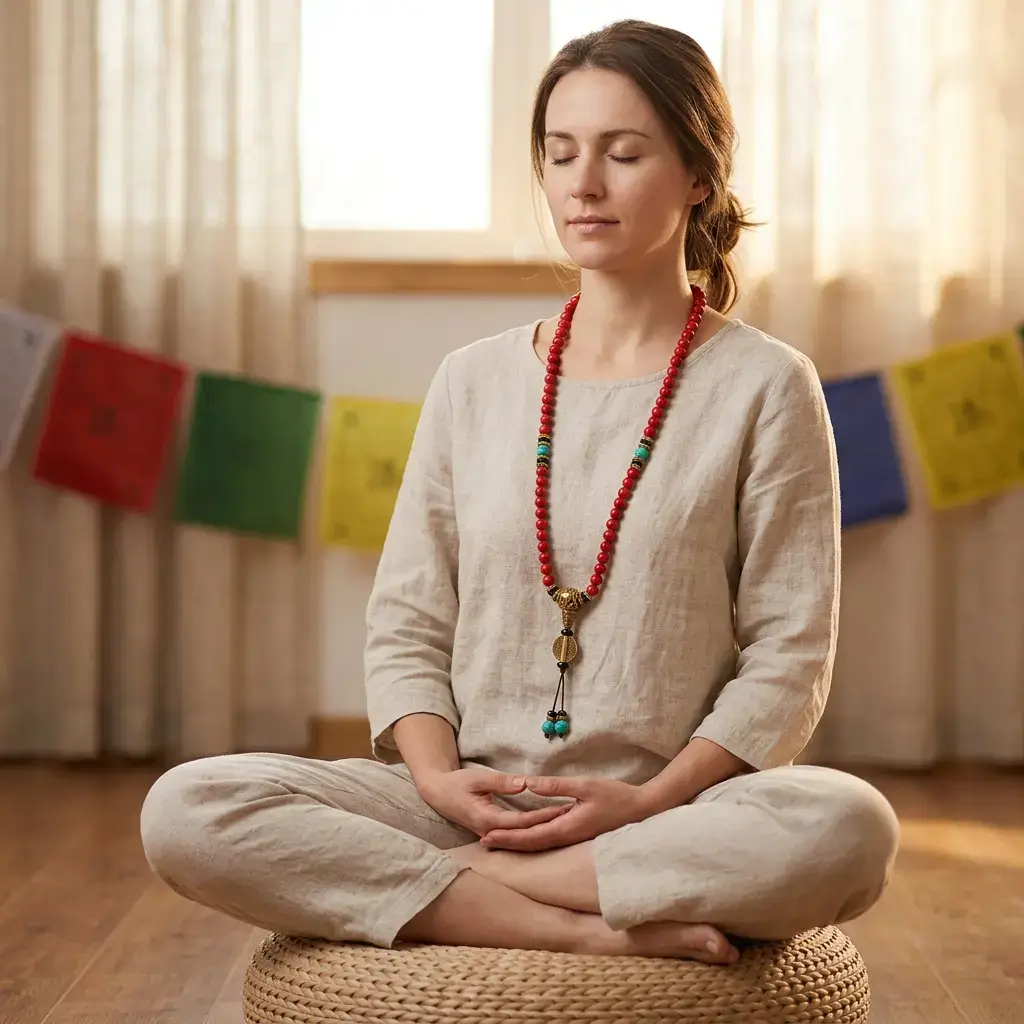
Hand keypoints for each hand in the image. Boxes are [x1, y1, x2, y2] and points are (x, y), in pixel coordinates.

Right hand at [416, 769, 572, 837]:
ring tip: (566, 821)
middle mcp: (490, 832)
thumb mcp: (477, 778)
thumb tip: (525, 784)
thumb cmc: (457, 783)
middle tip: (573, 815)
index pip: (522, 821)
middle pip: (526, 833)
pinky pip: (516, 836)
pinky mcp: (493, 832)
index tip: (562, 808)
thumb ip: (502, 782)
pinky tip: (549, 827)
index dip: (543, 816)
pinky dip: (533, 831)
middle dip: (549, 825)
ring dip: (544, 830)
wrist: (438, 794)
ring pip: (522, 838)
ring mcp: (491, 835)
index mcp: (487, 819)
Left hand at [479, 776, 651, 850]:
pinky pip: (550, 839)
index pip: (530, 836)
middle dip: (507, 843)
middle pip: (531, 844)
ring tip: (498, 840)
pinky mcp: (578, 833)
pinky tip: (526, 834)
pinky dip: (533, 838)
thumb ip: (557, 786)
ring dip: (518, 842)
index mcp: (566, 828)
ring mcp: (573, 837)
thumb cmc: (616, 796)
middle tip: (483, 842)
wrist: (642, 809)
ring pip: (540, 844)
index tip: (487, 836)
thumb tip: (529, 784)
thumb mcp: (585, 786)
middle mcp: (567, 837)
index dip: (507, 837)